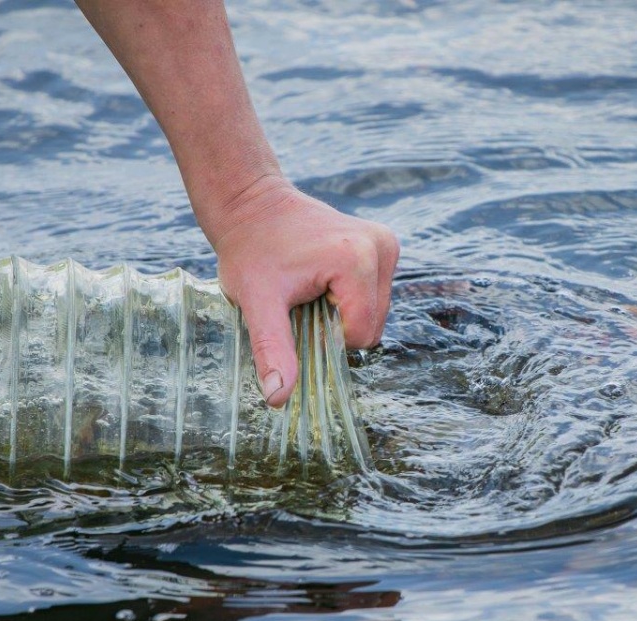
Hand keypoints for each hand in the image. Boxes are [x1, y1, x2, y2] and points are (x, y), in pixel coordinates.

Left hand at [214, 177, 398, 406]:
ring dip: (344, 313)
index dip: (325, 336)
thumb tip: (278, 398)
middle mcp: (381, 247)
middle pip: (373, 326)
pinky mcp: (384, 244)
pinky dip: (350, 299)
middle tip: (302, 300)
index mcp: (356, 260)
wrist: (252, 204)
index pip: (359, 333)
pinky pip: (375, 296)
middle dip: (337, 325)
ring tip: (311, 287)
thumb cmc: (250, 251)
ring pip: (377, 313)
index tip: (297, 310)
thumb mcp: (256, 303)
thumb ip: (272, 349)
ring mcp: (386, 243)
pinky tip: (323, 280)